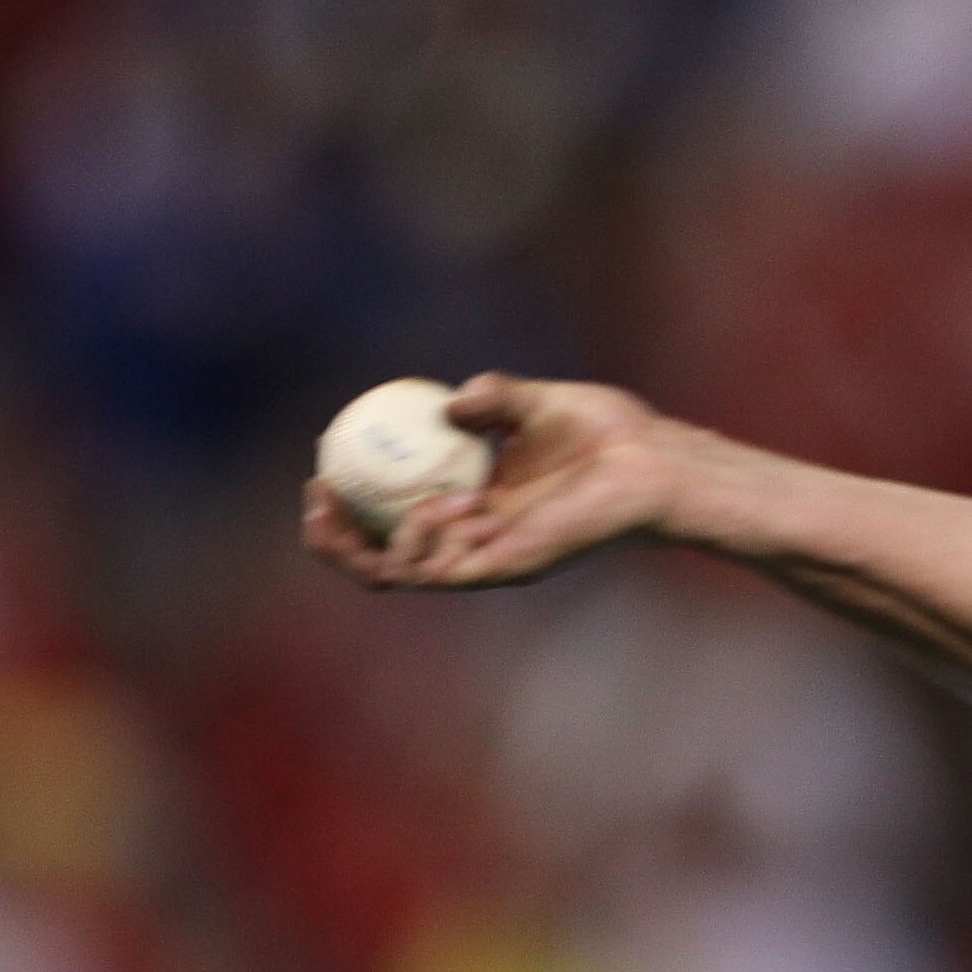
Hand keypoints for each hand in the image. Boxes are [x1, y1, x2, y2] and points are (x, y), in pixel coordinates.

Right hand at [302, 373, 691, 589]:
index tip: (326, 463)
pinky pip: (437, 567)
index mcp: (472, 507)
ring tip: (359, 496)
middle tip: (320, 493)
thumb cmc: (605, 433)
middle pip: (379, 561)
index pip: (393, 520)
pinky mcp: (504, 568)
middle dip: (333, 540)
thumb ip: (491, 398)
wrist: (651, 460)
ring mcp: (486, 559)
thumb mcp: (534, 402)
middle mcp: (472, 541)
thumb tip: (446, 405)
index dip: (349, 505)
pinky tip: (443, 501)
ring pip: (395, 573)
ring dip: (369, 537)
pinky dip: (422, 536)